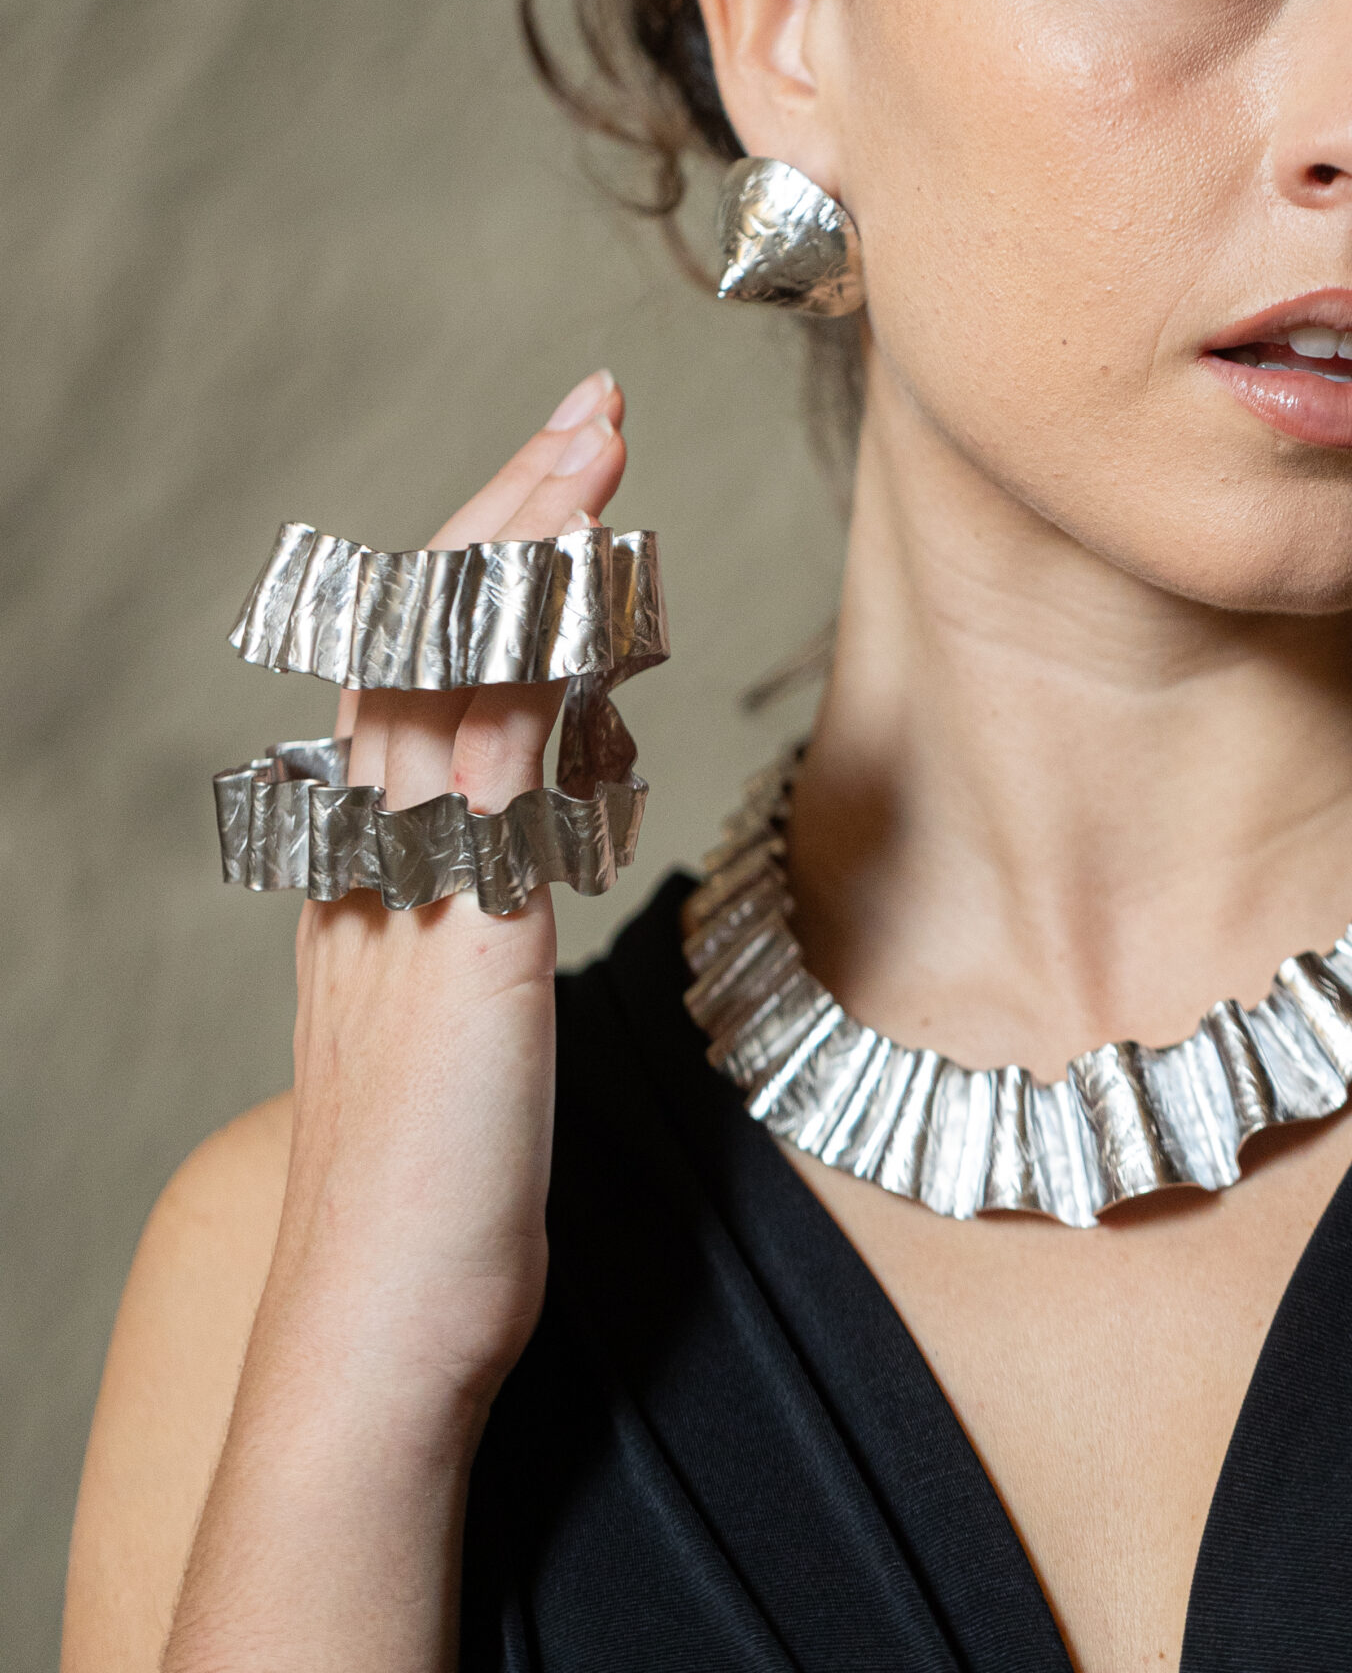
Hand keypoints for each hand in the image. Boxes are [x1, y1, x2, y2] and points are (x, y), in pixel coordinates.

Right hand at [264, 367, 627, 1425]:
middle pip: (420, 636)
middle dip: (508, 508)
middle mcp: (372, 858)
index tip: (562, 475)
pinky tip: (588, 590)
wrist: (383, 1332)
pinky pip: (487, 767)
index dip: (484, 562)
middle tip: (587, 407)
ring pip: (444, 675)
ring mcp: (408, 892)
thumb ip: (485, 912)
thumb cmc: (442, 1196)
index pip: (416, 670)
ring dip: (523, 546)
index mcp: (370, 870)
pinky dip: (531, 662)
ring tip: (592, 447)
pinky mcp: (463, 942)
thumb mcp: (462, 1020)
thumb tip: (542, 841)